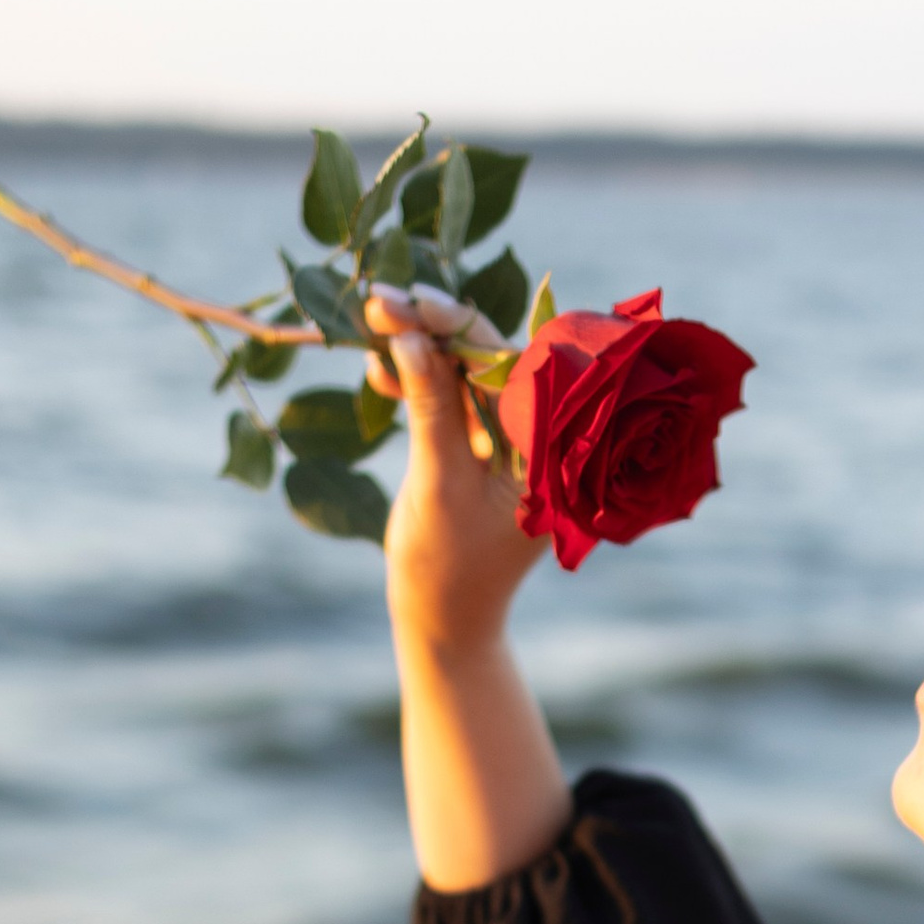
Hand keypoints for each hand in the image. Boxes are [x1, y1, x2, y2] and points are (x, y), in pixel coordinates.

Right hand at [366, 298, 542, 677]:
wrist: (444, 622)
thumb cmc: (446, 568)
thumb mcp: (437, 485)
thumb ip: (431, 409)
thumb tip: (412, 335)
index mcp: (553, 450)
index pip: (512, 366)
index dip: (460, 327)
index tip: (410, 301)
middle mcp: (542, 436)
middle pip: (492, 360)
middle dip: (436, 329)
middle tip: (380, 300)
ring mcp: (513, 439)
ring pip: (469, 373)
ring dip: (423, 349)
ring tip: (370, 324)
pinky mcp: (483, 444)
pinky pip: (455, 398)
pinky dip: (421, 381)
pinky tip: (381, 369)